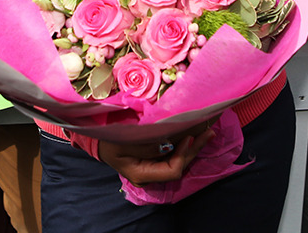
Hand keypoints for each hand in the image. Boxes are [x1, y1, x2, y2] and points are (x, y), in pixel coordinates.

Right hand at [97, 125, 214, 185]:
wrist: (99, 140)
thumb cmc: (109, 140)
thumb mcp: (124, 141)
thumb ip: (146, 145)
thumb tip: (168, 144)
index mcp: (142, 174)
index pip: (171, 171)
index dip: (182, 154)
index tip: (188, 136)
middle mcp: (151, 176)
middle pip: (179, 166)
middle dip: (194, 149)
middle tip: (209, 132)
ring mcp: (154, 169)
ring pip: (179, 161)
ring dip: (193, 146)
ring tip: (207, 132)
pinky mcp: (155, 160)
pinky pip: (174, 155)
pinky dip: (184, 144)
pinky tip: (194, 134)